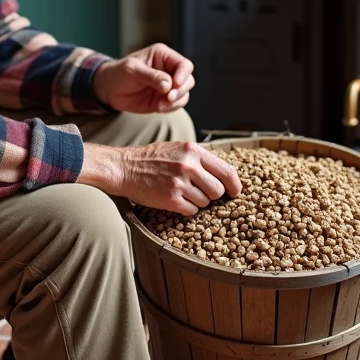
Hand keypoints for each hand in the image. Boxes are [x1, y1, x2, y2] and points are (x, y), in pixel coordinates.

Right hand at [79, 141, 241, 215]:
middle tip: (199, 192)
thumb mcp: (178, 149)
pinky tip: (174, 199)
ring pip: (205, 202)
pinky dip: (185, 209)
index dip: (234, 185)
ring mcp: (180, 183)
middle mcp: (189, 165)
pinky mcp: (171, 199)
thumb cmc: (152, 159)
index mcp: (193, 150)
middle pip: (218, 190)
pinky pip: (191, 211)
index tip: (234, 192)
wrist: (125, 168)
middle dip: (212, 195)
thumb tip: (224, 174)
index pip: (227, 170)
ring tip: (181, 192)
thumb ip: (200, 158)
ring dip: (197, 201)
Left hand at [92, 43, 194, 114]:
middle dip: (180, 91)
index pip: (183, 65)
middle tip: (168, 98)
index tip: (175, 84)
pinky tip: (159, 108)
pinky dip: (171, 108)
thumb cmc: (119, 73)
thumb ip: (151, 76)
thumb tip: (168, 85)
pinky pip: (176, 105)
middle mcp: (169, 70)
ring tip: (160, 106)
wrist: (109, 89)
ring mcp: (168, 86)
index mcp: (163, 56)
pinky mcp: (164, 99)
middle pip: (188, 80)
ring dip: (176, 101)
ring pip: (184, 94)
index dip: (183, 75)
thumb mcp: (133, 70)